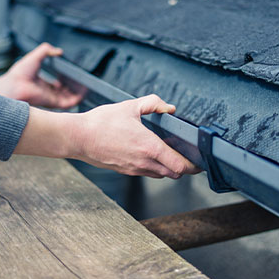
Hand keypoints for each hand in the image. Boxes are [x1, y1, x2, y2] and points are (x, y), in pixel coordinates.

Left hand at [0, 43, 83, 108]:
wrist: (14, 85)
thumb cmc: (20, 73)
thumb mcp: (35, 56)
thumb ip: (46, 50)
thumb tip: (58, 51)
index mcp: (41, 84)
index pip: (56, 85)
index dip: (65, 81)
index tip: (72, 76)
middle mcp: (47, 92)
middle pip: (64, 92)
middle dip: (73, 88)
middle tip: (82, 82)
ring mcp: (51, 98)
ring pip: (68, 98)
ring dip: (78, 93)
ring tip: (86, 86)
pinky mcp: (54, 103)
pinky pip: (69, 103)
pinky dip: (77, 98)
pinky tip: (83, 92)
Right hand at [72, 94, 200, 177]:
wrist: (78, 138)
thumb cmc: (101, 122)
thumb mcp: (129, 106)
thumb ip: (153, 103)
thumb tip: (169, 108)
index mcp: (149, 146)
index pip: (180, 165)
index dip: (193, 165)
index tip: (199, 160)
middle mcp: (144, 162)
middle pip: (174, 173)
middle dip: (184, 166)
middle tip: (188, 156)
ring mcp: (134, 169)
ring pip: (161, 175)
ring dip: (169, 168)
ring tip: (170, 154)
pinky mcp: (125, 171)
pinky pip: (147, 173)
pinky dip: (155, 168)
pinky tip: (151, 154)